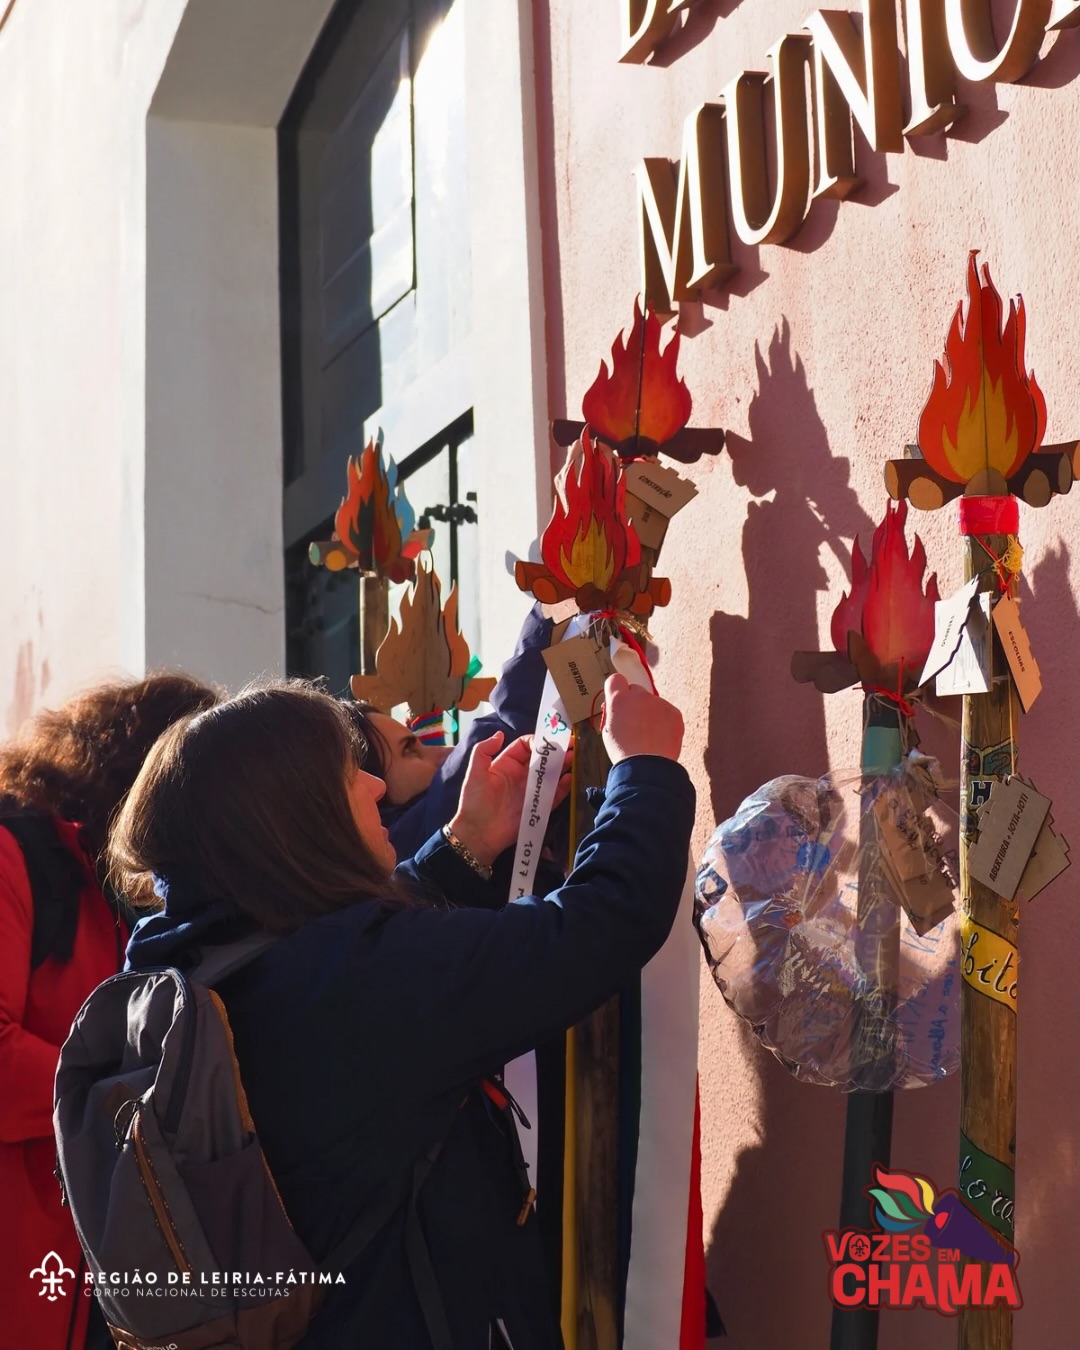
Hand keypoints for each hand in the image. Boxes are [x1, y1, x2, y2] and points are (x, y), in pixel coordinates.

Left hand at [450, 733, 572, 866]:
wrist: (478, 834)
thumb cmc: (474, 802)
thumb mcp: (474, 774)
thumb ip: (483, 751)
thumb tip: (500, 733)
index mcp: (507, 764)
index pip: (526, 746)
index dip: (537, 741)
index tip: (548, 741)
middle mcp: (521, 775)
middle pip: (542, 759)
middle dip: (556, 751)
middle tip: (571, 745)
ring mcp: (531, 791)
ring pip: (551, 774)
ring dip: (563, 765)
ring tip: (574, 758)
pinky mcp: (538, 807)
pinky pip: (554, 794)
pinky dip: (563, 787)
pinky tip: (569, 778)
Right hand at [600, 672, 683, 764]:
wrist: (647, 766)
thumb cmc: (624, 752)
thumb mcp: (608, 730)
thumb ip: (613, 713)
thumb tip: (617, 708)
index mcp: (618, 699)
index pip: (616, 680)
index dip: (617, 690)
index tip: (619, 700)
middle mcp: (639, 696)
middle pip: (636, 691)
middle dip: (635, 703)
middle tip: (634, 723)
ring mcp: (659, 703)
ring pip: (653, 703)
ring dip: (651, 714)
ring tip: (648, 736)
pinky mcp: (674, 712)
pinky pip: (667, 713)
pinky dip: (665, 722)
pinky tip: (660, 738)